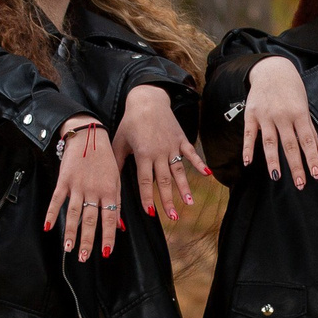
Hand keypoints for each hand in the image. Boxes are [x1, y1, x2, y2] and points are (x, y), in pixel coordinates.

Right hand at [42, 117, 122, 260]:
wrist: (89, 136)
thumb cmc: (105, 159)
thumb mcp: (116, 178)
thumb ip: (116, 202)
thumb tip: (120, 226)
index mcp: (109, 191)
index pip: (109, 218)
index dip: (108, 236)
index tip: (106, 252)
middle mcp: (93, 190)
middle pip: (90, 219)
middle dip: (88, 240)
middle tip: (85, 257)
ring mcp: (77, 186)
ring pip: (73, 213)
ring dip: (70, 232)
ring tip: (68, 249)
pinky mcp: (63, 180)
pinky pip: (56, 199)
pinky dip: (50, 213)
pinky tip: (47, 227)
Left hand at [113, 84, 209, 221]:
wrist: (147, 100)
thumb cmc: (130, 122)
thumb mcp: (120, 142)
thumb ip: (117, 163)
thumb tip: (110, 183)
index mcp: (143, 154)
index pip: (145, 181)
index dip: (147, 197)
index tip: (150, 212)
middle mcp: (159, 152)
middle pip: (164, 181)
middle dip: (168, 200)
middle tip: (173, 217)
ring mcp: (172, 146)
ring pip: (179, 171)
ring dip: (184, 188)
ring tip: (189, 203)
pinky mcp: (181, 139)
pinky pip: (191, 153)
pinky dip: (199, 163)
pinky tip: (207, 174)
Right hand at [240, 56, 317, 187]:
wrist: (272, 69)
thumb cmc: (292, 89)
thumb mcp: (305, 107)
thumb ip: (311, 131)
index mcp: (299, 113)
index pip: (307, 140)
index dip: (311, 158)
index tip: (315, 174)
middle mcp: (283, 115)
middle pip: (290, 145)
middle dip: (296, 165)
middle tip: (300, 184)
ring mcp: (266, 115)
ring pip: (270, 142)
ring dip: (273, 161)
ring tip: (277, 177)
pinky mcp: (251, 114)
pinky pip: (249, 134)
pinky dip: (248, 148)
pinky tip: (248, 162)